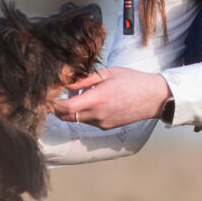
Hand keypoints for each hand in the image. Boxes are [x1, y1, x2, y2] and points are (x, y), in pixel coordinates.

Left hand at [51, 67, 171, 129]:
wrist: (153, 98)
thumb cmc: (132, 81)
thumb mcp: (107, 74)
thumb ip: (84, 79)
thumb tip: (65, 82)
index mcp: (97, 99)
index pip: (66, 108)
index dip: (53, 103)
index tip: (48, 95)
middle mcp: (98, 115)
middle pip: (66, 117)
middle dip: (57, 108)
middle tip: (56, 95)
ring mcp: (102, 123)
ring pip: (76, 119)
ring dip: (72, 109)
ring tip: (80, 93)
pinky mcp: (107, 126)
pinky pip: (88, 121)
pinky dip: (84, 113)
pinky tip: (92, 100)